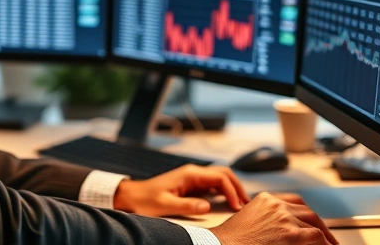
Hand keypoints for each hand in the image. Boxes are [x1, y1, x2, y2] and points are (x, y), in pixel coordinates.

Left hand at [112, 164, 248, 216]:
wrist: (132, 196)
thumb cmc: (145, 200)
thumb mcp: (166, 205)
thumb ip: (187, 205)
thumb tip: (207, 206)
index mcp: (189, 174)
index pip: (219, 177)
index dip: (231, 191)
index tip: (237, 206)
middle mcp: (193, 173)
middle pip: (223, 174)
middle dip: (237, 187)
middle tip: (247, 203)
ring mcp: (192, 178)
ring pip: (219, 178)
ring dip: (232, 188)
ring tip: (241, 203)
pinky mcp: (191, 185)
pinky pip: (212, 185)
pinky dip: (223, 191)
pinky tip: (228, 201)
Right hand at [210, 192, 337, 244]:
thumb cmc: (230, 240)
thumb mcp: (248, 219)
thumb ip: (266, 219)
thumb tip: (279, 231)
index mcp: (266, 200)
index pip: (294, 202)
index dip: (306, 215)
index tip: (313, 223)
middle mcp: (277, 206)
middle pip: (308, 212)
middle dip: (320, 226)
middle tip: (328, 239)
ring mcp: (285, 219)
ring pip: (315, 225)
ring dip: (326, 238)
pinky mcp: (291, 234)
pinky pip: (317, 238)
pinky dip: (325, 244)